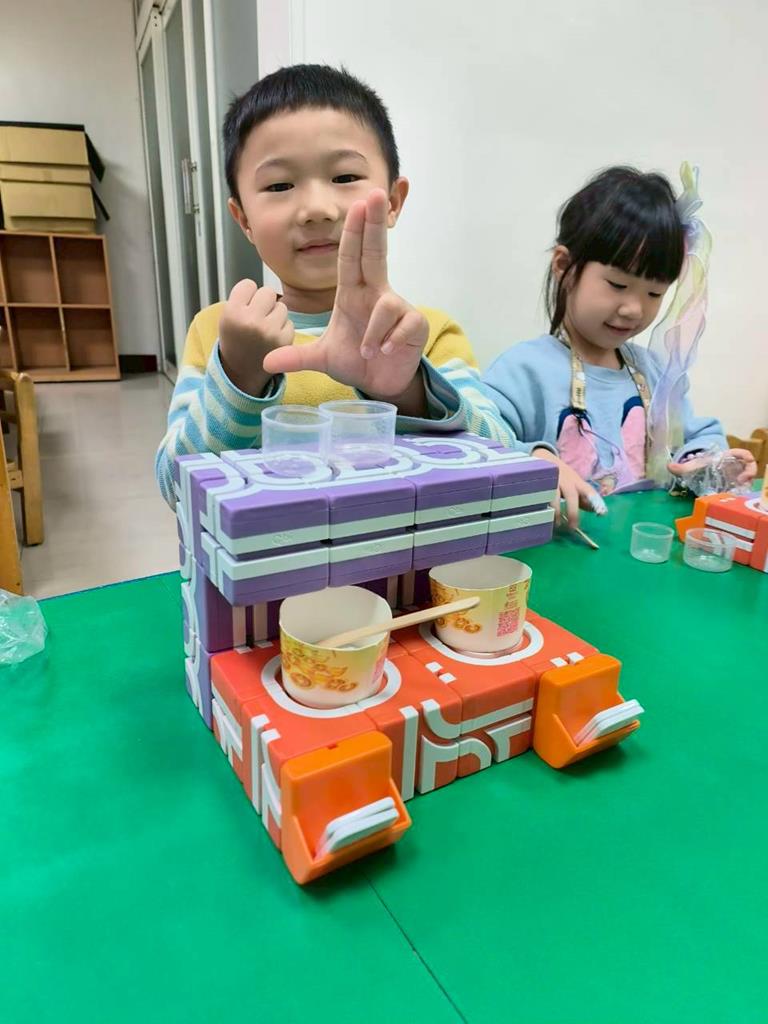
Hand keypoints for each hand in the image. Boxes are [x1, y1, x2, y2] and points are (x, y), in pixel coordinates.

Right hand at [218, 280, 294, 395]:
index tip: (244, 307)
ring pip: (281, 306)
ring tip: (263, 330)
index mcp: (232, 313)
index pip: (248, 284)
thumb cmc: (236, 340)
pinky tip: (272, 339)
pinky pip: (290, 323)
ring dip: (275, 315)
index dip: (248, 295)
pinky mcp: (284, 341)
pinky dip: (283, 329)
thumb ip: (242, 298)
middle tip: (256, 316)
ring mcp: (269, 332)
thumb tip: (267, 286)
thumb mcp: (227, 317)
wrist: (241, 372)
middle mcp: (250, 322)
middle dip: (264, 302)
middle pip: (267, 292)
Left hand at [262, 190, 428, 410]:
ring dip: (373, 331)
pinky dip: (389, 340)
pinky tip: (384, 351)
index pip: (352, 256)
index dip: (354, 231)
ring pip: (386, 305)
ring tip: (367, 351)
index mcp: (353, 293)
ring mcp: (398, 308)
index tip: (357, 203)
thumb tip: (266, 362)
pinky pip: (403, 325)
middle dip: (375, 223)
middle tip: (376, 193)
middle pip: (376, 251)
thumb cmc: (356, 360)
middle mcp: (376, 293)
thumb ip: (297, 356)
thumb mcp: (322, 358)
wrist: (381, 383)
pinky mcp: (415, 324)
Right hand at [532, 447, 605, 528]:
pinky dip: (543, 505)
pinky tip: (543, 513)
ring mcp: (552, 480)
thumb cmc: (563, 477)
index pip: (589, 490)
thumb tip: (599, 512)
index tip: (601, 513)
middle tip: (573, 527)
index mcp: (577, 481)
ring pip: (554, 495)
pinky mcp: (540, 483)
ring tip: (557, 524)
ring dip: (556, 511)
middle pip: (571, 495)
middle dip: (573, 512)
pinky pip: (541, 495)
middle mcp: (566, 480)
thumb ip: (584, 499)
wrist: (544, 458)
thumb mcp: (575, 485)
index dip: (595, 501)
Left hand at [667, 447, 757, 485]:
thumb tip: (668, 466)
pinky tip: (733, 496)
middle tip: (742, 481)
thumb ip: (683, 467)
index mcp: (729, 458)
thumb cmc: (703, 466)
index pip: (744, 455)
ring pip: (748, 480)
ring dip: (746, 485)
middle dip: (749, 474)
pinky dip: (740, 492)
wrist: (706, 471)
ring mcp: (738, 476)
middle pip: (750, 469)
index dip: (746, 458)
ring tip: (738, 488)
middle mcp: (737, 467)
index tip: (742, 469)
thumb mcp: (694, 466)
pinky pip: (743, 489)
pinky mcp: (736, 486)